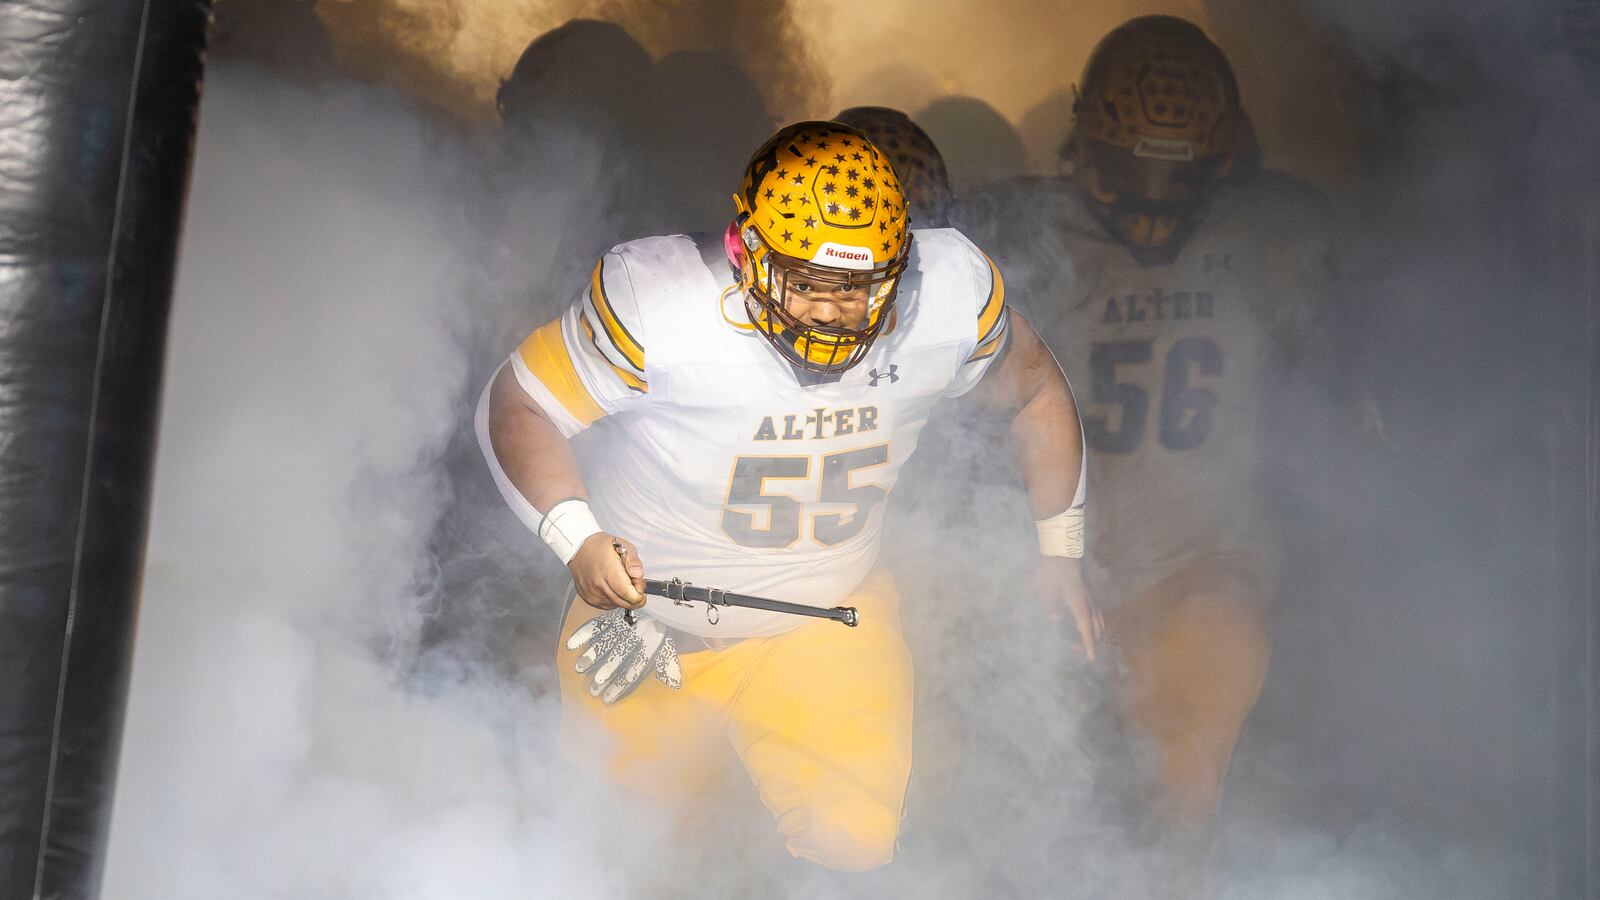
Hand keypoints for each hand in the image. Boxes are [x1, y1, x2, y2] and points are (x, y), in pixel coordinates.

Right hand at [564, 609, 682, 703]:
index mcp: (650, 645)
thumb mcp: (668, 647)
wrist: (660, 603)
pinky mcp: (613, 616)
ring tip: (580, 668)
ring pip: (606, 640)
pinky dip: (584, 633)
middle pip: (619, 655)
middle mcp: (636, 635)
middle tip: (594, 687)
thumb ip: (669, 666)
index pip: (635, 667)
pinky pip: (597, 624)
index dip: (621, 684)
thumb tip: (674, 684)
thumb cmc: (660, 632)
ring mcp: (623, 624)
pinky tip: (572, 645)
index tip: (608, 698)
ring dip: (592, 655)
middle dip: (606, 672)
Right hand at [568, 533, 645, 610]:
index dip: (640, 593)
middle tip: (632, 582)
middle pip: (626, 603)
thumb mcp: (623, 546)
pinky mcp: (589, 600)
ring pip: (618, 605)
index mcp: (609, 572)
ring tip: (620, 582)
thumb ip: (634, 562)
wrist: (579, 550)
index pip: (629, 595)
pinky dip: (614, 599)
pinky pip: (608, 606)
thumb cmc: (600, 547)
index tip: (640, 585)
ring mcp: (593, 595)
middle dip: (634, 596)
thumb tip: (638, 575)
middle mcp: (599, 586)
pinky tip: (612, 587)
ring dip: (624, 598)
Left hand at [1034, 556, 1103, 660]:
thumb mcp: (1046, 595)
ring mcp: (1093, 599)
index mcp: (1080, 607)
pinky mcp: (1092, 595)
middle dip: (1090, 643)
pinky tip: (1084, 626)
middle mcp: (1091, 605)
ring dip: (1093, 634)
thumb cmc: (1052, 573)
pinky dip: (1094, 625)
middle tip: (1074, 649)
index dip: (1089, 647)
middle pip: (1098, 630)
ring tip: (1080, 640)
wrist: (1062, 553)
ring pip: (1100, 622)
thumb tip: (1055, 622)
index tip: (1091, 659)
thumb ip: (1051, 611)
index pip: (1087, 632)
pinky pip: (1098, 615)